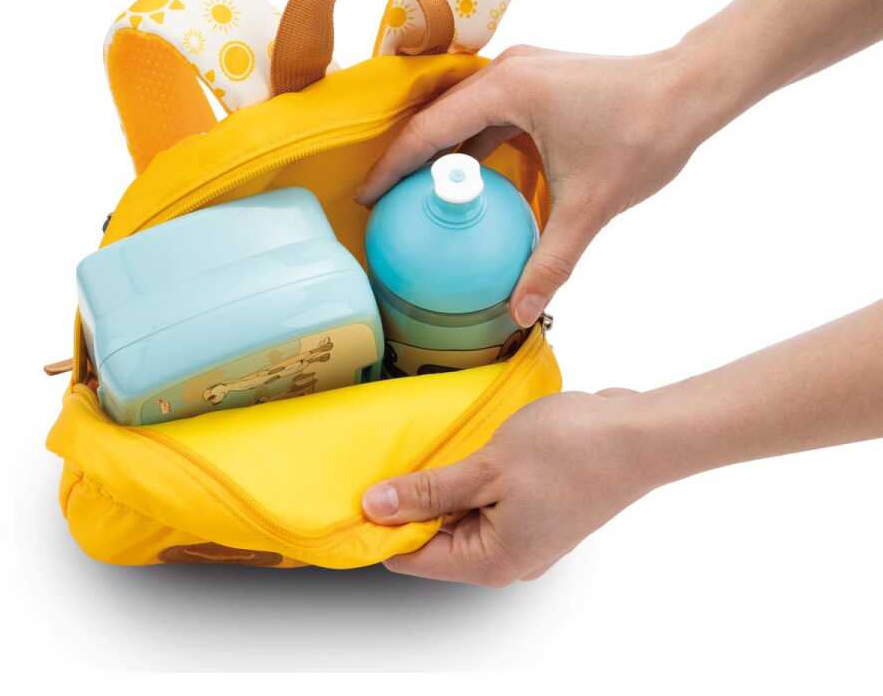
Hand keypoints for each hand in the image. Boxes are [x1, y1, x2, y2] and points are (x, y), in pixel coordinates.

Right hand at [356, 45, 714, 326]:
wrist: (693, 89)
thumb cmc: (646, 134)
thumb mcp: (592, 204)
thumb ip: (552, 260)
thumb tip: (521, 312)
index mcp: (508, 89)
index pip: (429, 131)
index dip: (391, 168)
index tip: (364, 199)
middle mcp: (508, 70)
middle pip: (438, 119)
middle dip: (410, 163)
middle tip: (386, 206)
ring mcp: (524, 71)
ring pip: (464, 117)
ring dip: (444, 155)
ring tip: (422, 198)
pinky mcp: (540, 80)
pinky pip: (491, 115)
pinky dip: (476, 147)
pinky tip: (474, 181)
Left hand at [361, 388, 656, 585]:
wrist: (637, 435)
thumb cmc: (570, 452)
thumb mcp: (487, 468)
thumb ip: (429, 492)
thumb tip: (374, 509)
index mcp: (492, 561)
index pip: (412, 558)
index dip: (382, 526)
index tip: (358, 490)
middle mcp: (508, 557)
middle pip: (436, 537)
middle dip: (413, 501)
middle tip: (395, 455)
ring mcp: (526, 534)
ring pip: (462, 514)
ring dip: (444, 484)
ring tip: (432, 446)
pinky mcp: (538, 509)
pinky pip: (488, 499)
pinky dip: (471, 477)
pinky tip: (466, 446)